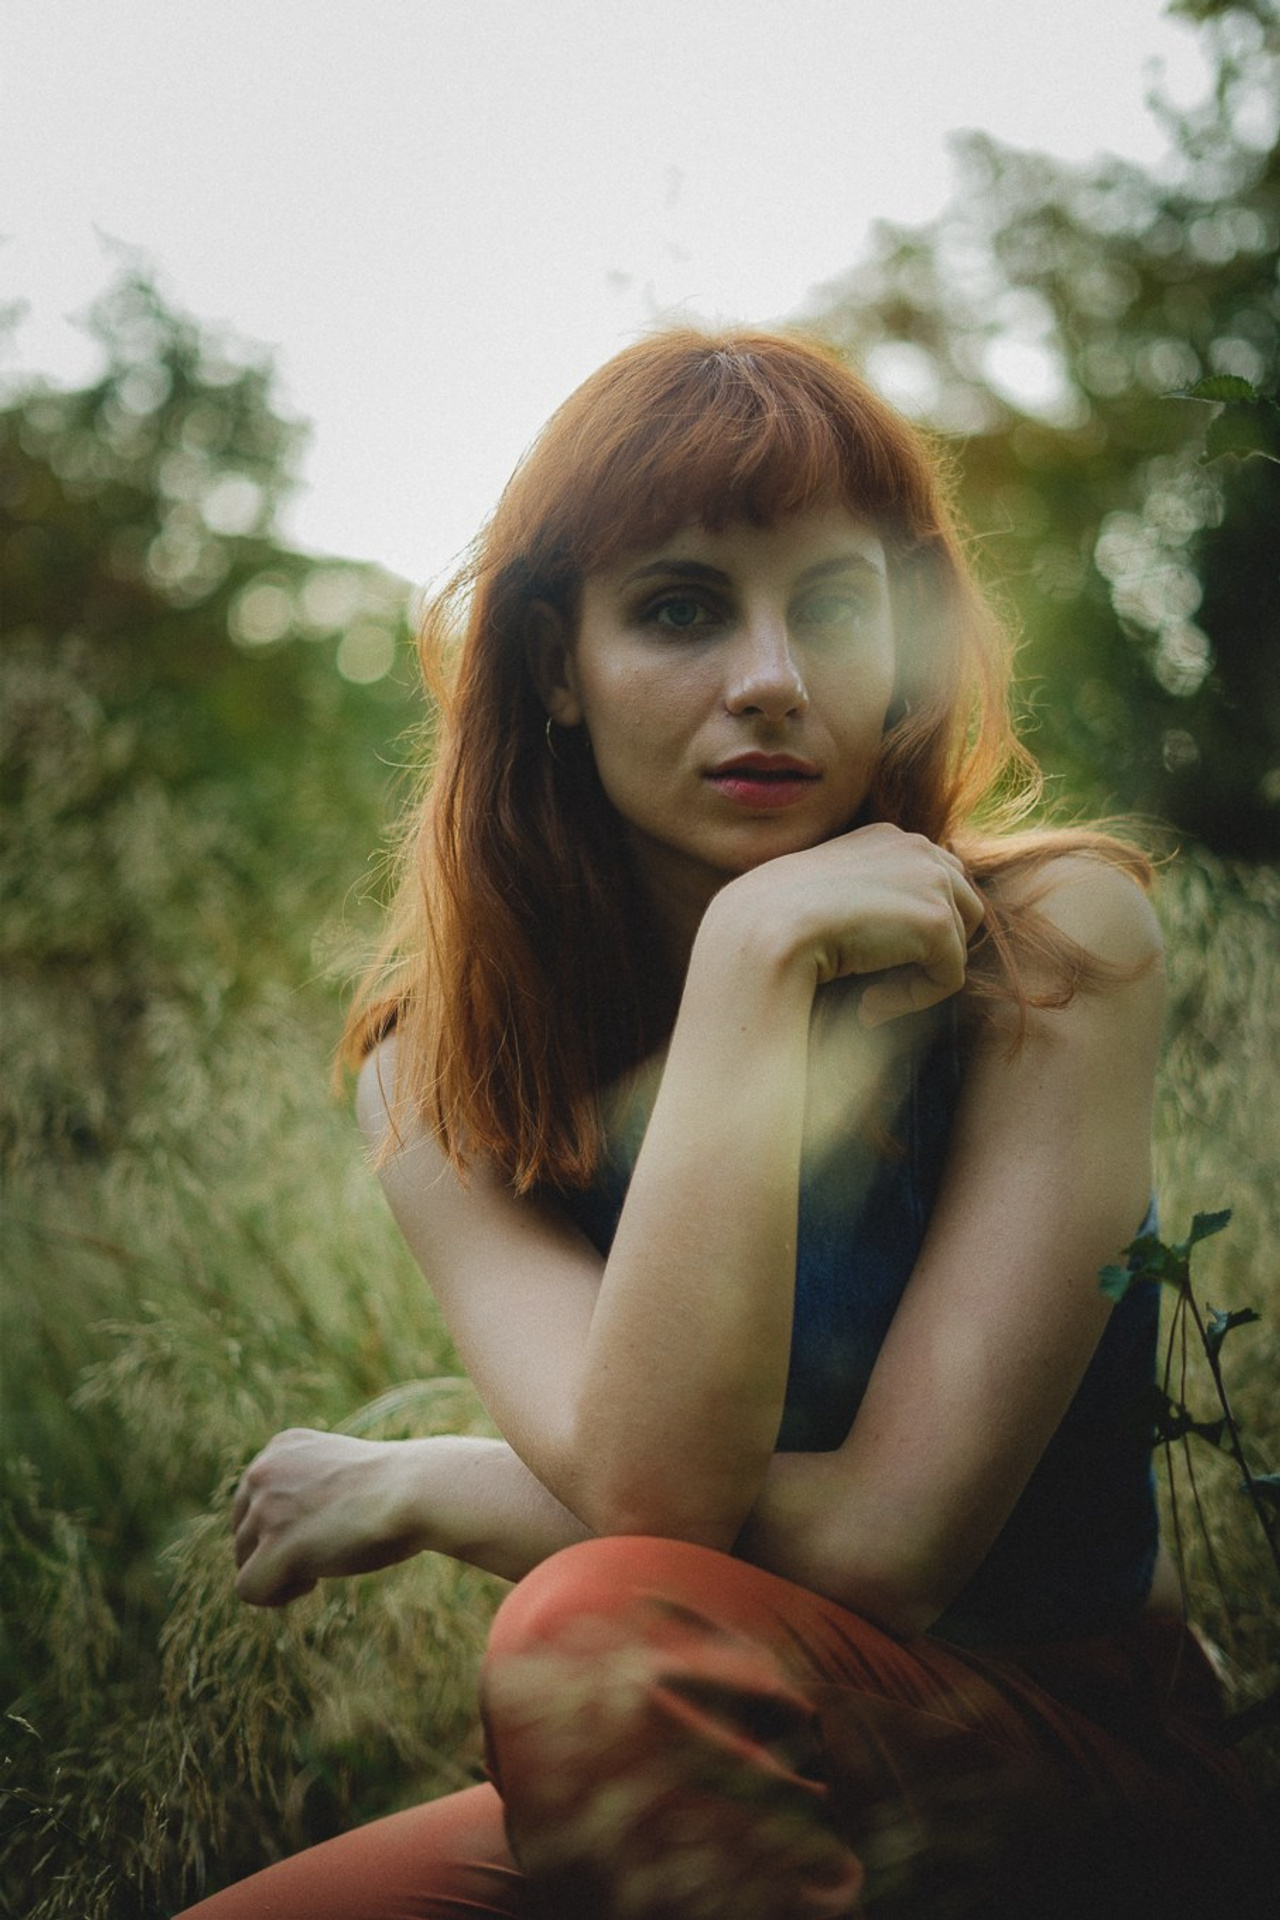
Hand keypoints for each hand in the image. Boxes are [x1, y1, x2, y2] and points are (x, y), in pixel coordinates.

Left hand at [233, 1428, 422, 1606]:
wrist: (417, 1490)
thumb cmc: (395, 1487)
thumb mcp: (338, 1472)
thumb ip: (304, 1488)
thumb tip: (283, 1534)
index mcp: (280, 1447)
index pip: (251, 1501)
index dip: (280, 1526)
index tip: (320, 1528)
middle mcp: (263, 1471)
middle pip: (242, 1533)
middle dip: (274, 1550)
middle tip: (322, 1550)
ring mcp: (266, 1509)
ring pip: (244, 1563)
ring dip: (280, 1572)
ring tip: (323, 1563)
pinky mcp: (275, 1546)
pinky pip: (249, 1589)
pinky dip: (276, 1596)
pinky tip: (313, 1582)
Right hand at [719, 823, 985, 1024]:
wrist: (761, 933)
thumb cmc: (776, 925)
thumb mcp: (823, 897)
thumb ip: (864, 897)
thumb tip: (897, 929)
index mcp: (886, 837)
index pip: (939, 878)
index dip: (919, 926)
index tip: (874, 956)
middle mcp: (915, 847)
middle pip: (964, 906)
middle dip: (933, 947)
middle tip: (881, 979)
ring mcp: (929, 880)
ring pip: (959, 942)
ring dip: (923, 974)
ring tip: (872, 993)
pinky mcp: (935, 921)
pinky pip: (950, 976)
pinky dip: (914, 999)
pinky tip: (869, 1003)